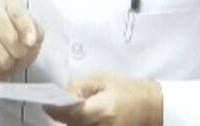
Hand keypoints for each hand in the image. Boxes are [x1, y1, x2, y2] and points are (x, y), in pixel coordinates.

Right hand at [0, 0, 43, 81]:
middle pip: (11, 40)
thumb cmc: (17, 28)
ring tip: (11, 57)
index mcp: (9, 1)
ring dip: (10, 63)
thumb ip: (35, 32)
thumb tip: (29, 42)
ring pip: (1, 56)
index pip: (18, 14)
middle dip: (21, 52)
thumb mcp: (33, 26)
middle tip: (22, 52)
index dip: (26, 30)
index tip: (31, 42)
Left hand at [44, 73, 162, 125]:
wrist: (153, 107)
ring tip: (78, 111)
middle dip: (64, 116)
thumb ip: (79, 86)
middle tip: (61, 105)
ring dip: (73, 122)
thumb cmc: (129, 90)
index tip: (46, 105)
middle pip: (71, 125)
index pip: (70, 114)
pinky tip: (86, 117)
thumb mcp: (103, 79)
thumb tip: (63, 96)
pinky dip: (82, 124)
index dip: (55, 110)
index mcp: (103, 110)